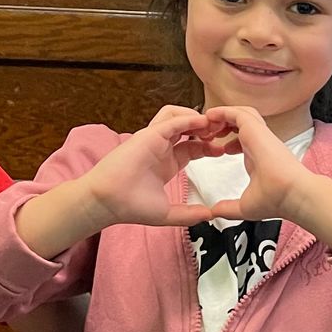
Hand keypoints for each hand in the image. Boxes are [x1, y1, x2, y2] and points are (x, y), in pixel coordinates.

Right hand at [82, 106, 232, 228]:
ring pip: (177, 115)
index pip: (193, 147)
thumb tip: (210, 216)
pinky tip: (202, 123)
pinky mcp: (148, 134)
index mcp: (166, 162)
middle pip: (188, 128)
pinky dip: (187, 118)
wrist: (108, 202)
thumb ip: (189, 214)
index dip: (209, 146)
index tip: (222, 151)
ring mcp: (154, 139)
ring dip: (196, 118)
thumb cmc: (131, 206)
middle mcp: (161, 148)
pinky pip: (170, 119)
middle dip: (207, 128)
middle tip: (222, 133)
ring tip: (212, 127)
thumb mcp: (167, 213)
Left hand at [201, 106, 310, 222]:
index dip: (227, 142)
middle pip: (241, 124)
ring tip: (207, 124)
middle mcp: (260, 143)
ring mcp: (259, 134)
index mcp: (259, 157)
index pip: (244, 141)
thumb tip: (214, 212)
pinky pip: (236, 112)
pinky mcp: (255, 128)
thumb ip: (228, 208)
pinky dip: (221, 112)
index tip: (216, 150)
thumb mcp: (245, 206)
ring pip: (240, 114)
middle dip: (222, 126)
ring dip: (222, 116)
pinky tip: (209, 116)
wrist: (291, 194)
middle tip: (207, 135)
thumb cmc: (276, 200)